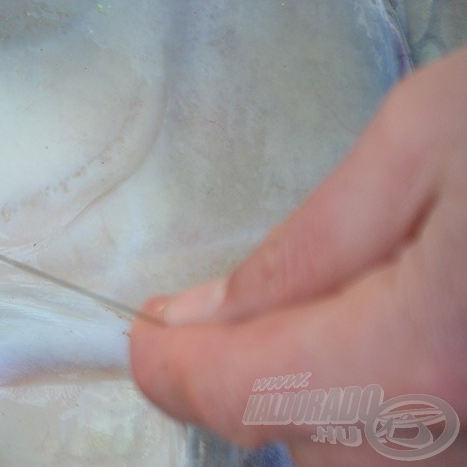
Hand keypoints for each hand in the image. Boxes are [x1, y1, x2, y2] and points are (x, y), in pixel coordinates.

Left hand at [131, 45, 466, 465]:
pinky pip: (427, 447)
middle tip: (243, 307)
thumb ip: (305, 247)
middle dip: (253, 375)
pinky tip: (416, 330)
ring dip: (326, 395)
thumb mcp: (420, 143)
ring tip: (349, 308)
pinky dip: (392, 404)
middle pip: (300, 438)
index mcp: (420, 355)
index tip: (144, 334)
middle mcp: (465, 438)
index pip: (239, 396)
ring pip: (365, 456)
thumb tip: (200, 316)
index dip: (172, 368)